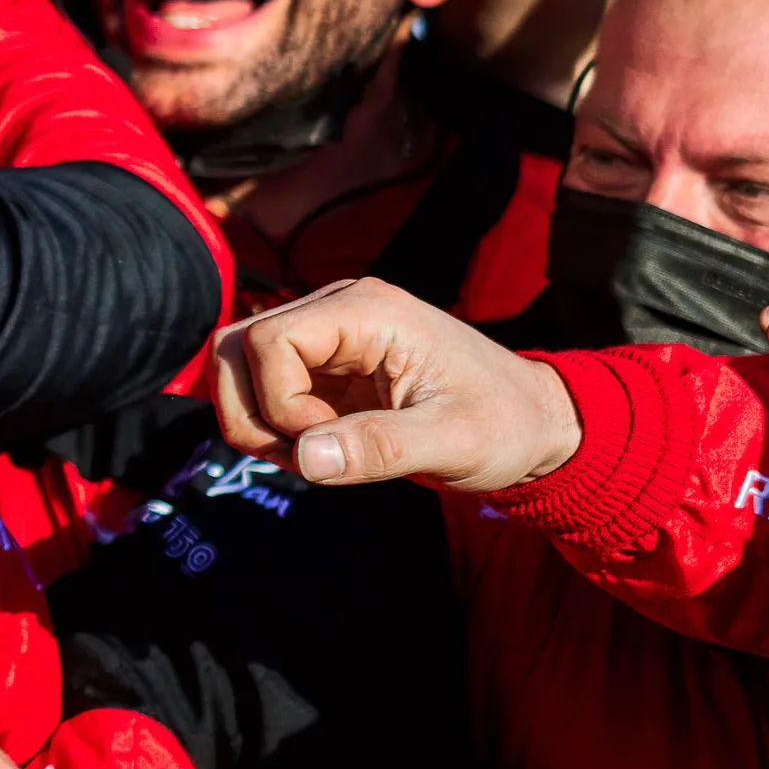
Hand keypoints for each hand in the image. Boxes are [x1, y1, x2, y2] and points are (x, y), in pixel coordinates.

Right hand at [209, 277, 582, 491]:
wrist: (534, 423)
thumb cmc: (505, 425)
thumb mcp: (455, 443)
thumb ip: (381, 448)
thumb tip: (307, 458)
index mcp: (368, 311)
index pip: (268, 339)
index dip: (279, 402)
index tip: (328, 441)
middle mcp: (338, 310)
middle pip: (234, 344)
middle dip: (251, 411)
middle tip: (305, 454)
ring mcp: (327, 336)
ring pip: (236, 363)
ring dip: (254, 419)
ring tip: (311, 455)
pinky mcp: (323, 365)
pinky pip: (260, 386)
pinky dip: (269, 425)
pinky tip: (317, 450)